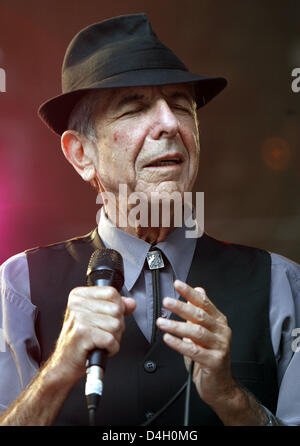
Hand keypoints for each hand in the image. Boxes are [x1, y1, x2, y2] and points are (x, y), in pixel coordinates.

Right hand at [50, 286, 135, 385]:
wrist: (63, 363)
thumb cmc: (80, 341)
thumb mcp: (97, 318)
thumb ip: (115, 306)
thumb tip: (131, 303)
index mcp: (79, 295)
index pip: (112, 292)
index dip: (117, 307)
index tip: (107, 318)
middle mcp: (77, 304)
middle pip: (116, 309)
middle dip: (117, 326)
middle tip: (102, 333)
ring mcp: (79, 318)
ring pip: (116, 325)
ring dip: (114, 338)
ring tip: (100, 341)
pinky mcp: (82, 333)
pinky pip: (111, 339)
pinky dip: (111, 349)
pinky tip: (100, 348)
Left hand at [156, 280, 237, 409]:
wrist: (220, 386)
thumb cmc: (209, 358)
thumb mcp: (204, 331)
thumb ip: (200, 312)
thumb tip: (197, 291)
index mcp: (219, 322)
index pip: (204, 303)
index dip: (190, 292)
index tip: (178, 284)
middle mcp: (222, 332)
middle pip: (200, 315)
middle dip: (182, 307)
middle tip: (167, 301)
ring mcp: (220, 346)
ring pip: (197, 332)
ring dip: (177, 326)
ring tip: (161, 322)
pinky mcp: (215, 361)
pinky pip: (194, 351)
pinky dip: (179, 344)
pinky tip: (168, 338)